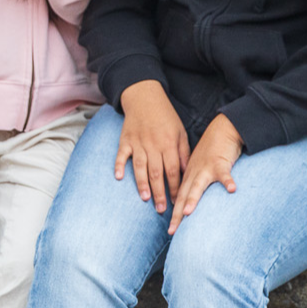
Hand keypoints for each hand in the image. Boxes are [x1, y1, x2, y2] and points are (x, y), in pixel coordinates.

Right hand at [115, 80, 189, 213]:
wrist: (145, 97)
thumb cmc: (165, 117)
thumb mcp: (180, 132)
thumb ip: (183, 153)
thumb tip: (187, 172)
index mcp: (169, 144)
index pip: (173, 170)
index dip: (175, 187)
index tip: (177, 201)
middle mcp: (153, 145)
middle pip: (157, 172)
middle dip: (160, 192)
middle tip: (161, 209)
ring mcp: (138, 143)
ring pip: (140, 166)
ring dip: (142, 183)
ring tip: (146, 199)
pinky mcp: (125, 140)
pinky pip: (121, 154)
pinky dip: (119, 165)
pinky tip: (118, 177)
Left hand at [168, 115, 243, 234]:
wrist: (222, 130)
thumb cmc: (212, 153)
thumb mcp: (200, 169)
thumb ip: (196, 184)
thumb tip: (193, 203)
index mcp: (189, 177)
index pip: (179, 199)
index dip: (174, 215)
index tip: (170, 231)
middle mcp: (194, 174)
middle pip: (183, 196)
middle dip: (176, 214)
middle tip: (171, 231)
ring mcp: (206, 168)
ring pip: (198, 185)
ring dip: (192, 198)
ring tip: (187, 212)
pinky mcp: (220, 162)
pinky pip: (224, 173)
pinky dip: (228, 181)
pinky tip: (233, 190)